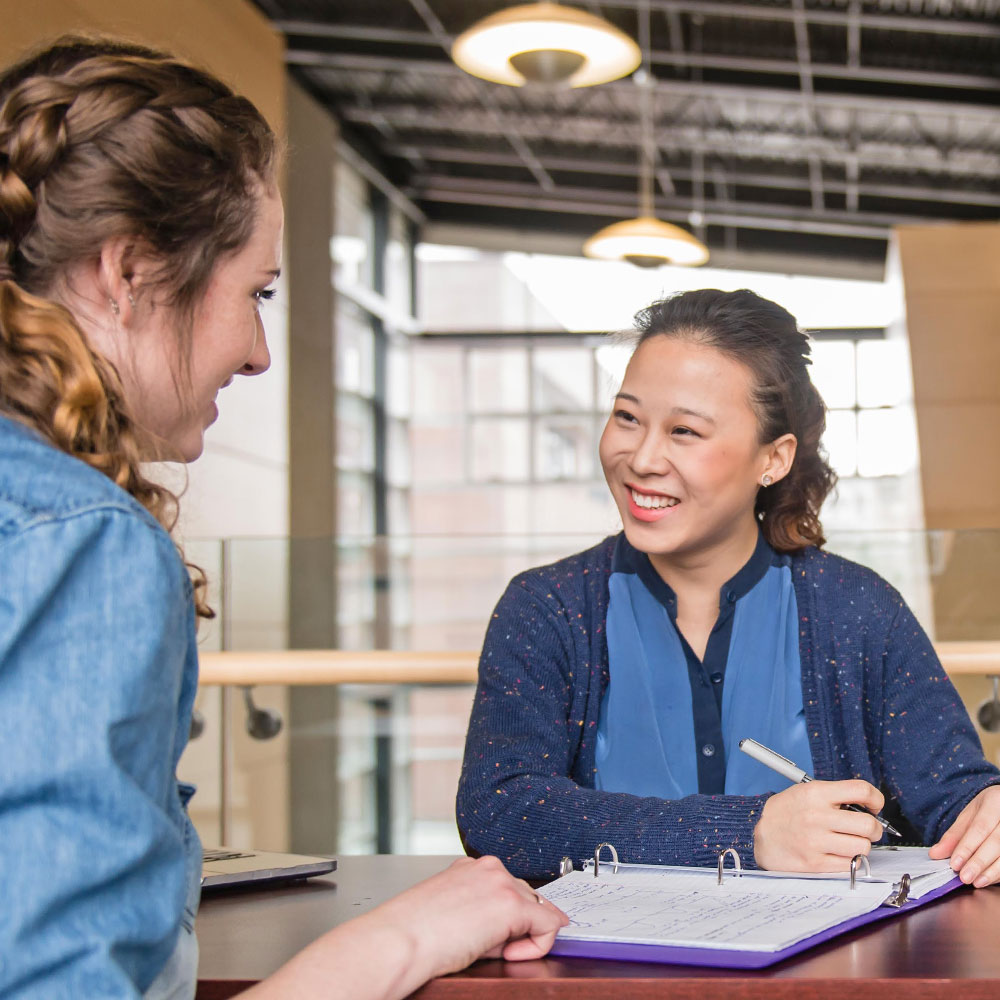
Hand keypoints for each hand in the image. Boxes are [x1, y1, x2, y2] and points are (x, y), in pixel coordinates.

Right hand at [245, 855, 568, 999]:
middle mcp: (478, 868)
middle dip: (520, 925)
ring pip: (535, 907)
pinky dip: (535, 940)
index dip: (515, 918)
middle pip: (524, 895)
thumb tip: (471, 937)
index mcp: (459, 872)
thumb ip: (458, 921)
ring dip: (525, 934)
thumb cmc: (398, 946)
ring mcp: (491, 881)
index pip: (505, 889)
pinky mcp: (502, 901)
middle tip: (496, 951)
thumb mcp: (432, 926)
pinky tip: (507, 953)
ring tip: (494, 953)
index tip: (519, 936)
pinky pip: (543, 920)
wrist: (383, 949)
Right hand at [753, 779, 884, 871]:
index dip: (876, 799)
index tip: (874, 806)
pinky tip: (839, 853)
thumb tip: (869, 807)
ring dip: (861, 846)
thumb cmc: (787, 813)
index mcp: (816, 793)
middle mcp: (817, 816)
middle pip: (868, 825)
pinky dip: (850, 860)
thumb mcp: (806, 792)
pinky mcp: (816, 863)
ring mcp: (816, 841)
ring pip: (863, 847)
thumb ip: (835, 795)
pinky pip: (851, 864)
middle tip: (866, 829)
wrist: (761, 836)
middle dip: (874, 828)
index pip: (861, 790)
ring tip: (849, 841)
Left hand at [929, 785, 999, 886]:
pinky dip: (999, 872)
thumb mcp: (969, 815)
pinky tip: (988, 879)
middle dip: (979, 862)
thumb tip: (936, 853)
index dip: (967, 847)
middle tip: (964, 877)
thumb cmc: (989, 809)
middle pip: (996, 843)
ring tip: (976, 881)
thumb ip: (954, 835)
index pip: (980, 828)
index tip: (954, 864)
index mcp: (995, 801)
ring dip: (991, 871)